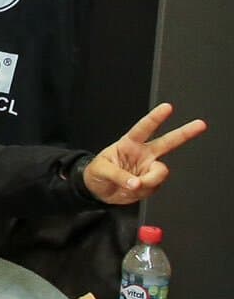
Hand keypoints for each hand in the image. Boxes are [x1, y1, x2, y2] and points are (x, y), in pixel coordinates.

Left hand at [82, 103, 206, 202]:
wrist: (98, 191)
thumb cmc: (97, 173)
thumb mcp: (100, 170)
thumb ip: (119, 175)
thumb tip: (136, 183)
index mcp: (129, 143)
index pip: (143, 128)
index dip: (155, 117)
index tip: (167, 107)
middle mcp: (144, 153)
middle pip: (168, 141)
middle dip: (185, 133)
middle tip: (200, 124)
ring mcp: (149, 168)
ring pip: (161, 171)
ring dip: (149, 180)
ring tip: (133, 185)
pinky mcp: (152, 182)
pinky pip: (154, 187)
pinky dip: (144, 191)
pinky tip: (134, 189)